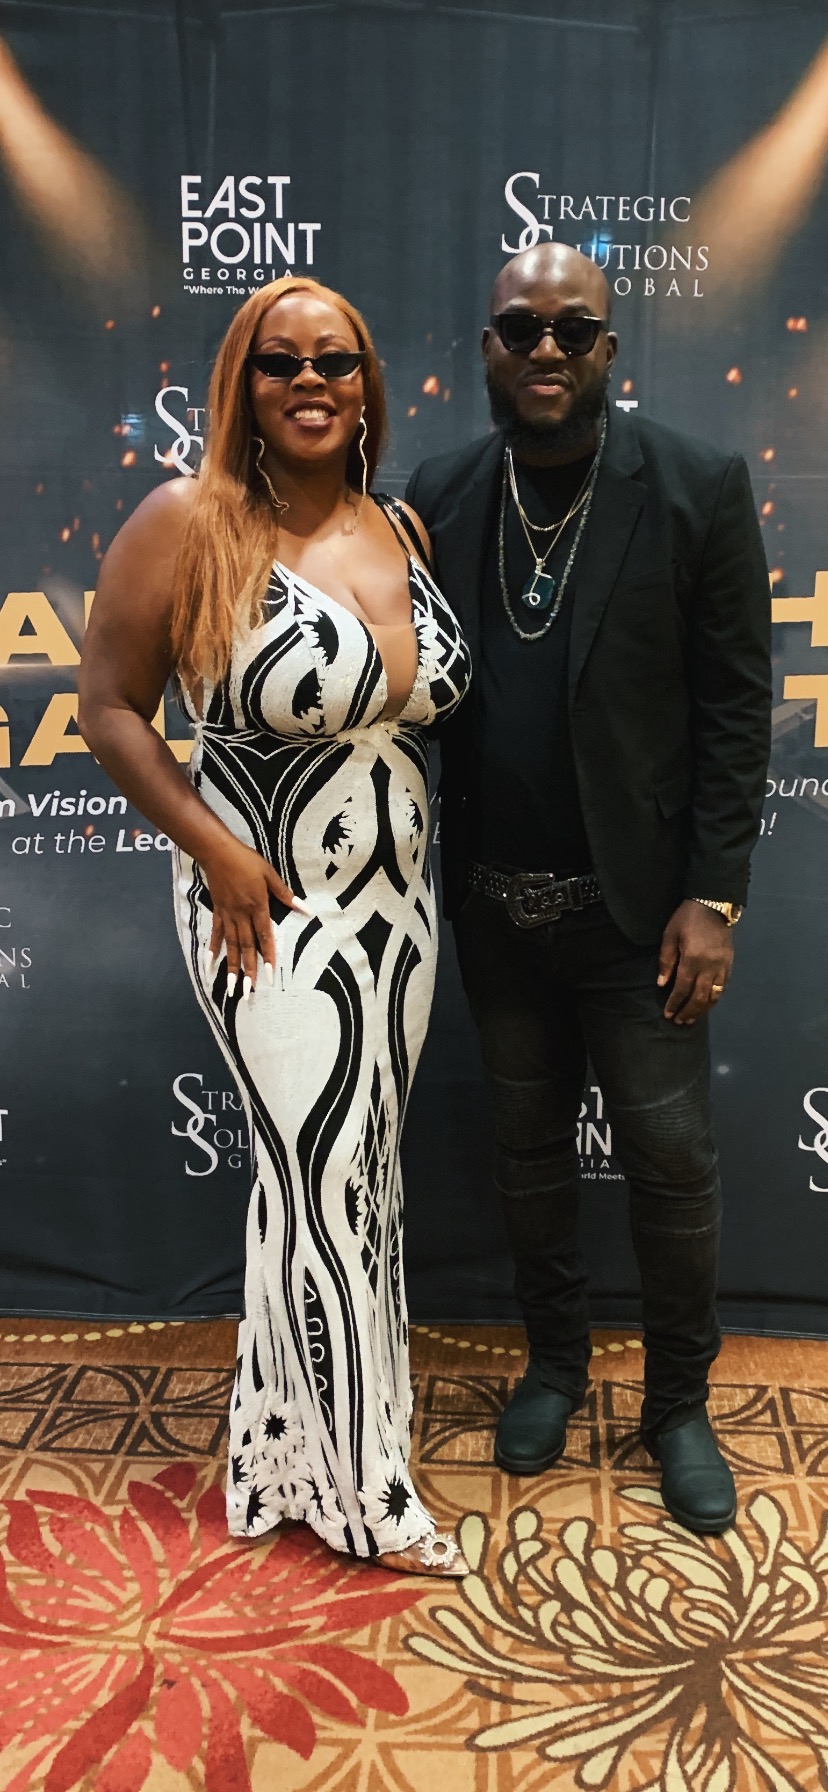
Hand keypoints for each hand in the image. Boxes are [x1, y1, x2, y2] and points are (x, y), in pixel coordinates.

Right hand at [201, 838, 301, 994]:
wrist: (218, 852)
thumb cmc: (247, 861)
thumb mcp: (270, 874)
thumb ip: (285, 894)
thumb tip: (304, 909)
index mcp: (257, 906)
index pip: (264, 936)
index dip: (267, 956)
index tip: (268, 975)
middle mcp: (241, 915)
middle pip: (247, 946)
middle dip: (249, 970)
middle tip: (249, 991)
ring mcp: (227, 915)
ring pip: (231, 945)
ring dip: (232, 967)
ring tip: (232, 987)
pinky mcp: (217, 912)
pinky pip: (215, 935)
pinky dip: (213, 950)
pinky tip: (210, 966)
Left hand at [657, 899, 733, 1024]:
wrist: (714, 904)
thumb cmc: (687, 918)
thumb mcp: (670, 935)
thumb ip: (666, 960)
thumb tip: (662, 984)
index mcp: (693, 959)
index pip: (683, 988)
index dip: (675, 1003)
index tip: (668, 1014)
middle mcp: (709, 966)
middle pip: (699, 997)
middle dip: (689, 1011)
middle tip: (679, 1021)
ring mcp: (722, 966)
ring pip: (714, 995)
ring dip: (702, 1010)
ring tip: (692, 1019)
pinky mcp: (730, 964)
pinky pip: (723, 987)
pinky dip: (714, 999)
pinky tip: (707, 1004)